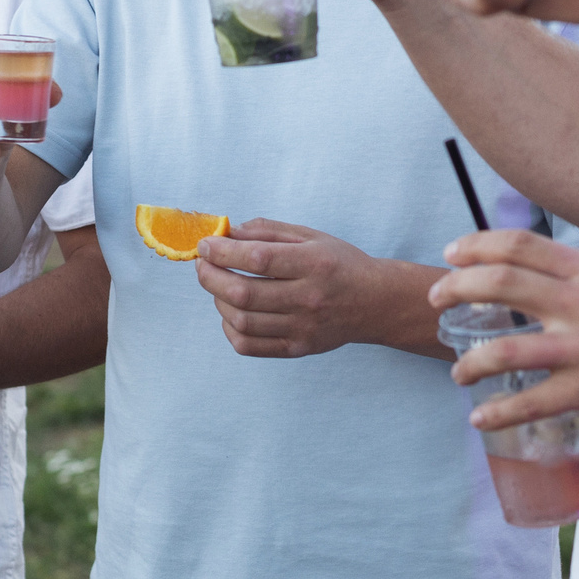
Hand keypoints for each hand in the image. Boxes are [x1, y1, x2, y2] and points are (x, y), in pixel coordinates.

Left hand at [195, 219, 407, 357]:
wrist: (376, 303)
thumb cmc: (340, 263)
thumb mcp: (311, 236)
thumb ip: (269, 230)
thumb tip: (229, 233)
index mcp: (314, 263)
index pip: (258, 259)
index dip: (223, 252)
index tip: (205, 245)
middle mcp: (309, 298)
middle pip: (244, 293)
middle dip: (210, 277)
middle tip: (202, 264)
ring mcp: (303, 328)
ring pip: (242, 321)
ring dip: (218, 301)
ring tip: (217, 286)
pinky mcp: (298, 348)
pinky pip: (249, 346)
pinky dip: (230, 329)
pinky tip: (231, 312)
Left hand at [425, 232, 578, 428]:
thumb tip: (550, 282)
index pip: (520, 245)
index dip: (477, 246)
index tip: (453, 254)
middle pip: (500, 284)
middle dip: (456, 290)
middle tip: (435, 302)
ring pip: (506, 347)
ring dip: (470, 360)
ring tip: (457, 371)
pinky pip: (532, 402)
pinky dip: (498, 412)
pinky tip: (480, 418)